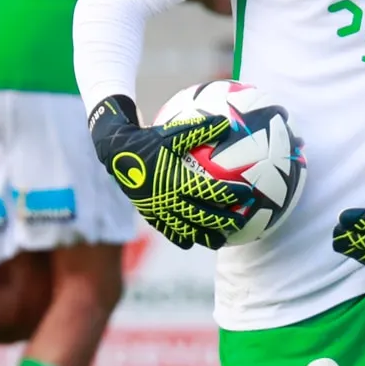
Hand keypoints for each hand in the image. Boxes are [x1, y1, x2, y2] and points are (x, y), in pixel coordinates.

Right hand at [89, 95, 254, 249]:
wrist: (116, 153)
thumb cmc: (149, 140)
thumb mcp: (174, 132)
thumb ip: (201, 130)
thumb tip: (227, 124)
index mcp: (177, 179)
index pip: (210, 190)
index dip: (231, 194)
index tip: (248, 195)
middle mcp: (169, 198)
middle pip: (202, 215)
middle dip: (224, 221)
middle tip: (242, 223)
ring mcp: (159, 209)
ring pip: (186, 228)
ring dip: (205, 235)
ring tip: (221, 240)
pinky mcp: (150, 214)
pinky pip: (168, 230)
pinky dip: (182, 237)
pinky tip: (193, 242)